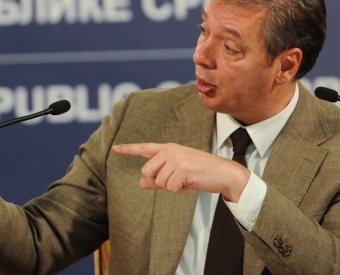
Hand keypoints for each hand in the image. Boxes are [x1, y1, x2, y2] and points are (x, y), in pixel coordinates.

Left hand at [112, 143, 250, 201]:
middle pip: (147, 172)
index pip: (144, 148)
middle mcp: (170, 150)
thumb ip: (159, 177)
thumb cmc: (201, 173)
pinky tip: (190, 183)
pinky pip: (170, 187)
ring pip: (159, 182)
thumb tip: (142, 184)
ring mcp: (176, 158)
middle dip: (158, 182)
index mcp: (168, 148)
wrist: (224, 174)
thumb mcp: (178, 174)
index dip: (128, 149)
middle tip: (176, 182)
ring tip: (186, 180)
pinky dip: (179, 190)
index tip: (115, 149)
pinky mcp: (182, 168)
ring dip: (171, 187)